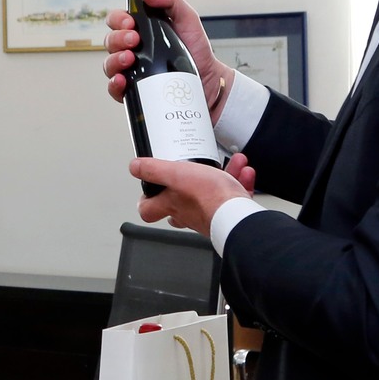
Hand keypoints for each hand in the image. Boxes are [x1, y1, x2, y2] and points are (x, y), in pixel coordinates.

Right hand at [102, 0, 233, 118]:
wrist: (209, 79)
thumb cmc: (196, 49)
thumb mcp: (187, 18)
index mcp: (141, 30)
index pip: (117, 20)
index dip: (118, 20)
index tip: (131, 23)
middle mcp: (132, 49)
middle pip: (110, 41)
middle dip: (118, 38)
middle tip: (135, 40)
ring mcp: (132, 71)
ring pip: (109, 64)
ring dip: (115, 60)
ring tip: (130, 59)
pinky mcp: (134, 90)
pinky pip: (115, 89)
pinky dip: (114, 84)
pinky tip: (122, 80)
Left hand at [132, 154, 253, 236]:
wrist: (238, 215)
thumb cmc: (208, 198)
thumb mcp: (176, 173)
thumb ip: (154, 170)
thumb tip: (134, 167)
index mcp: (172, 204)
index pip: (149, 210)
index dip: (146, 200)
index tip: (148, 190)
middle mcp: (188, 213)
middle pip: (179, 204)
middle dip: (186, 186)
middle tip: (190, 173)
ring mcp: (209, 215)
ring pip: (211, 195)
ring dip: (221, 175)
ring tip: (228, 165)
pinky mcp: (229, 213)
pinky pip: (233, 197)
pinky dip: (239, 182)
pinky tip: (244, 172)